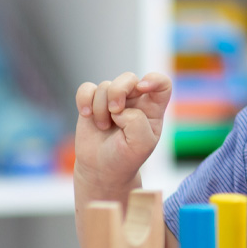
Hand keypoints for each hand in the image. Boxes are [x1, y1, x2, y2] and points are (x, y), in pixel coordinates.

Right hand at [74, 71, 171, 187]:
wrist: (101, 169)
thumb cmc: (125, 158)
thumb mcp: (141, 145)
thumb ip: (136, 122)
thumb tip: (119, 108)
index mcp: (153, 109)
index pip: (162, 84)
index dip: (154, 80)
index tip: (142, 88)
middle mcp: (135, 100)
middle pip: (129, 78)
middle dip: (118, 91)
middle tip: (114, 112)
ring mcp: (114, 100)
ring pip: (106, 86)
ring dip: (101, 108)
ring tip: (103, 127)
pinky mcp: (94, 102)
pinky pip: (87, 88)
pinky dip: (84, 99)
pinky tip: (86, 115)